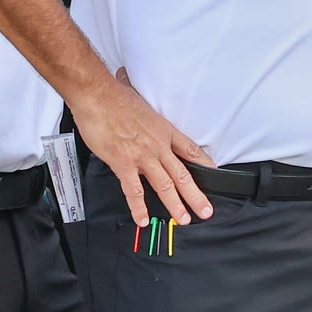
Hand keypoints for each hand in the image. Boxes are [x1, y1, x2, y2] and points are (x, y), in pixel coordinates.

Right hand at [73, 72, 213, 227]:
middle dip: (196, 195)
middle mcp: (158, 145)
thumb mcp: (141, 101)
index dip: (203, 163)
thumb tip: (136, 92)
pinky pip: (134, 191)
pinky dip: (139, 208)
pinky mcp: (124, 164)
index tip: (213, 173)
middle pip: (183, 174)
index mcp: (164, 130)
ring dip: (175, 205)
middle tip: (205, 210)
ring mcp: (142, 156)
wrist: (98, 96)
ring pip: (165, 185)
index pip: (190, 149)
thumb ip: (142, 106)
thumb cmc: (115, 97)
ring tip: (183, 219)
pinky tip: (143, 219)